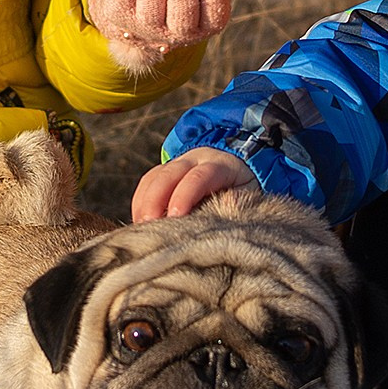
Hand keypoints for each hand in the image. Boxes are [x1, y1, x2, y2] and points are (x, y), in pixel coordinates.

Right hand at [132, 148, 252, 220]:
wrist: (237, 166)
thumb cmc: (242, 188)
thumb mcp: (248, 194)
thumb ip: (236, 204)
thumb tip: (225, 216)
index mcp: (219, 165)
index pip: (199, 176)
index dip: (185, 195)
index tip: (176, 217)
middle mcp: (195, 160)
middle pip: (169, 174)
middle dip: (156, 200)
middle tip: (150, 226)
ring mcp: (177, 164)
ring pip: (154, 177)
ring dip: (144, 202)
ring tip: (141, 228)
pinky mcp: (165, 173)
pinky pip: (147, 183)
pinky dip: (140, 202)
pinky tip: (139, 221)